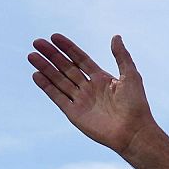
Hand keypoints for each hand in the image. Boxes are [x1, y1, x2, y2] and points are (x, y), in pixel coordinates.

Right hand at [28, 34, 158, 157]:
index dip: (68, 48)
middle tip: (37, 42)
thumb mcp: (131, 76)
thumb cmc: (136, 105)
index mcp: (102, 79)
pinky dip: (47, 87)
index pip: (81, 59)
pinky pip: (57, 97)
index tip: (54, 37)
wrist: (133, 132)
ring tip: (32, 56)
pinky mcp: (74, 113)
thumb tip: (116, 37)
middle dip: (52, 55)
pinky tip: (37, 75)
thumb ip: (122, 56)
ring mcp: (81, 100)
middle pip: (66, 68)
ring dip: (45, 68)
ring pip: (59, 80)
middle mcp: (89, 88)